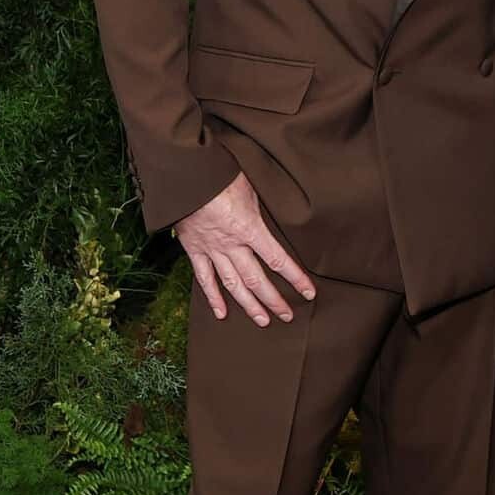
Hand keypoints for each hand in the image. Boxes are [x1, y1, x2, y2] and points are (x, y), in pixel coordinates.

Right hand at [173, 173, 316, 325]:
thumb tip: (280, 209)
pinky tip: (221, 313)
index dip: (295, 277)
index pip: (278, 260)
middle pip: (256, 280)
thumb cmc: (220, 173)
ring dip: (248, 305)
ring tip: (262, 321)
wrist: (185, 174)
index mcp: (249, 229)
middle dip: (274, 300)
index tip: (308, 291)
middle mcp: (232, 245)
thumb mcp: (251, 186)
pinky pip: (204, 278)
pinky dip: (212, 297)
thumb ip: (263, 205)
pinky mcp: (194, 249)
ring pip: (232, 284)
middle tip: (287, 316)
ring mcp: (211, 249)